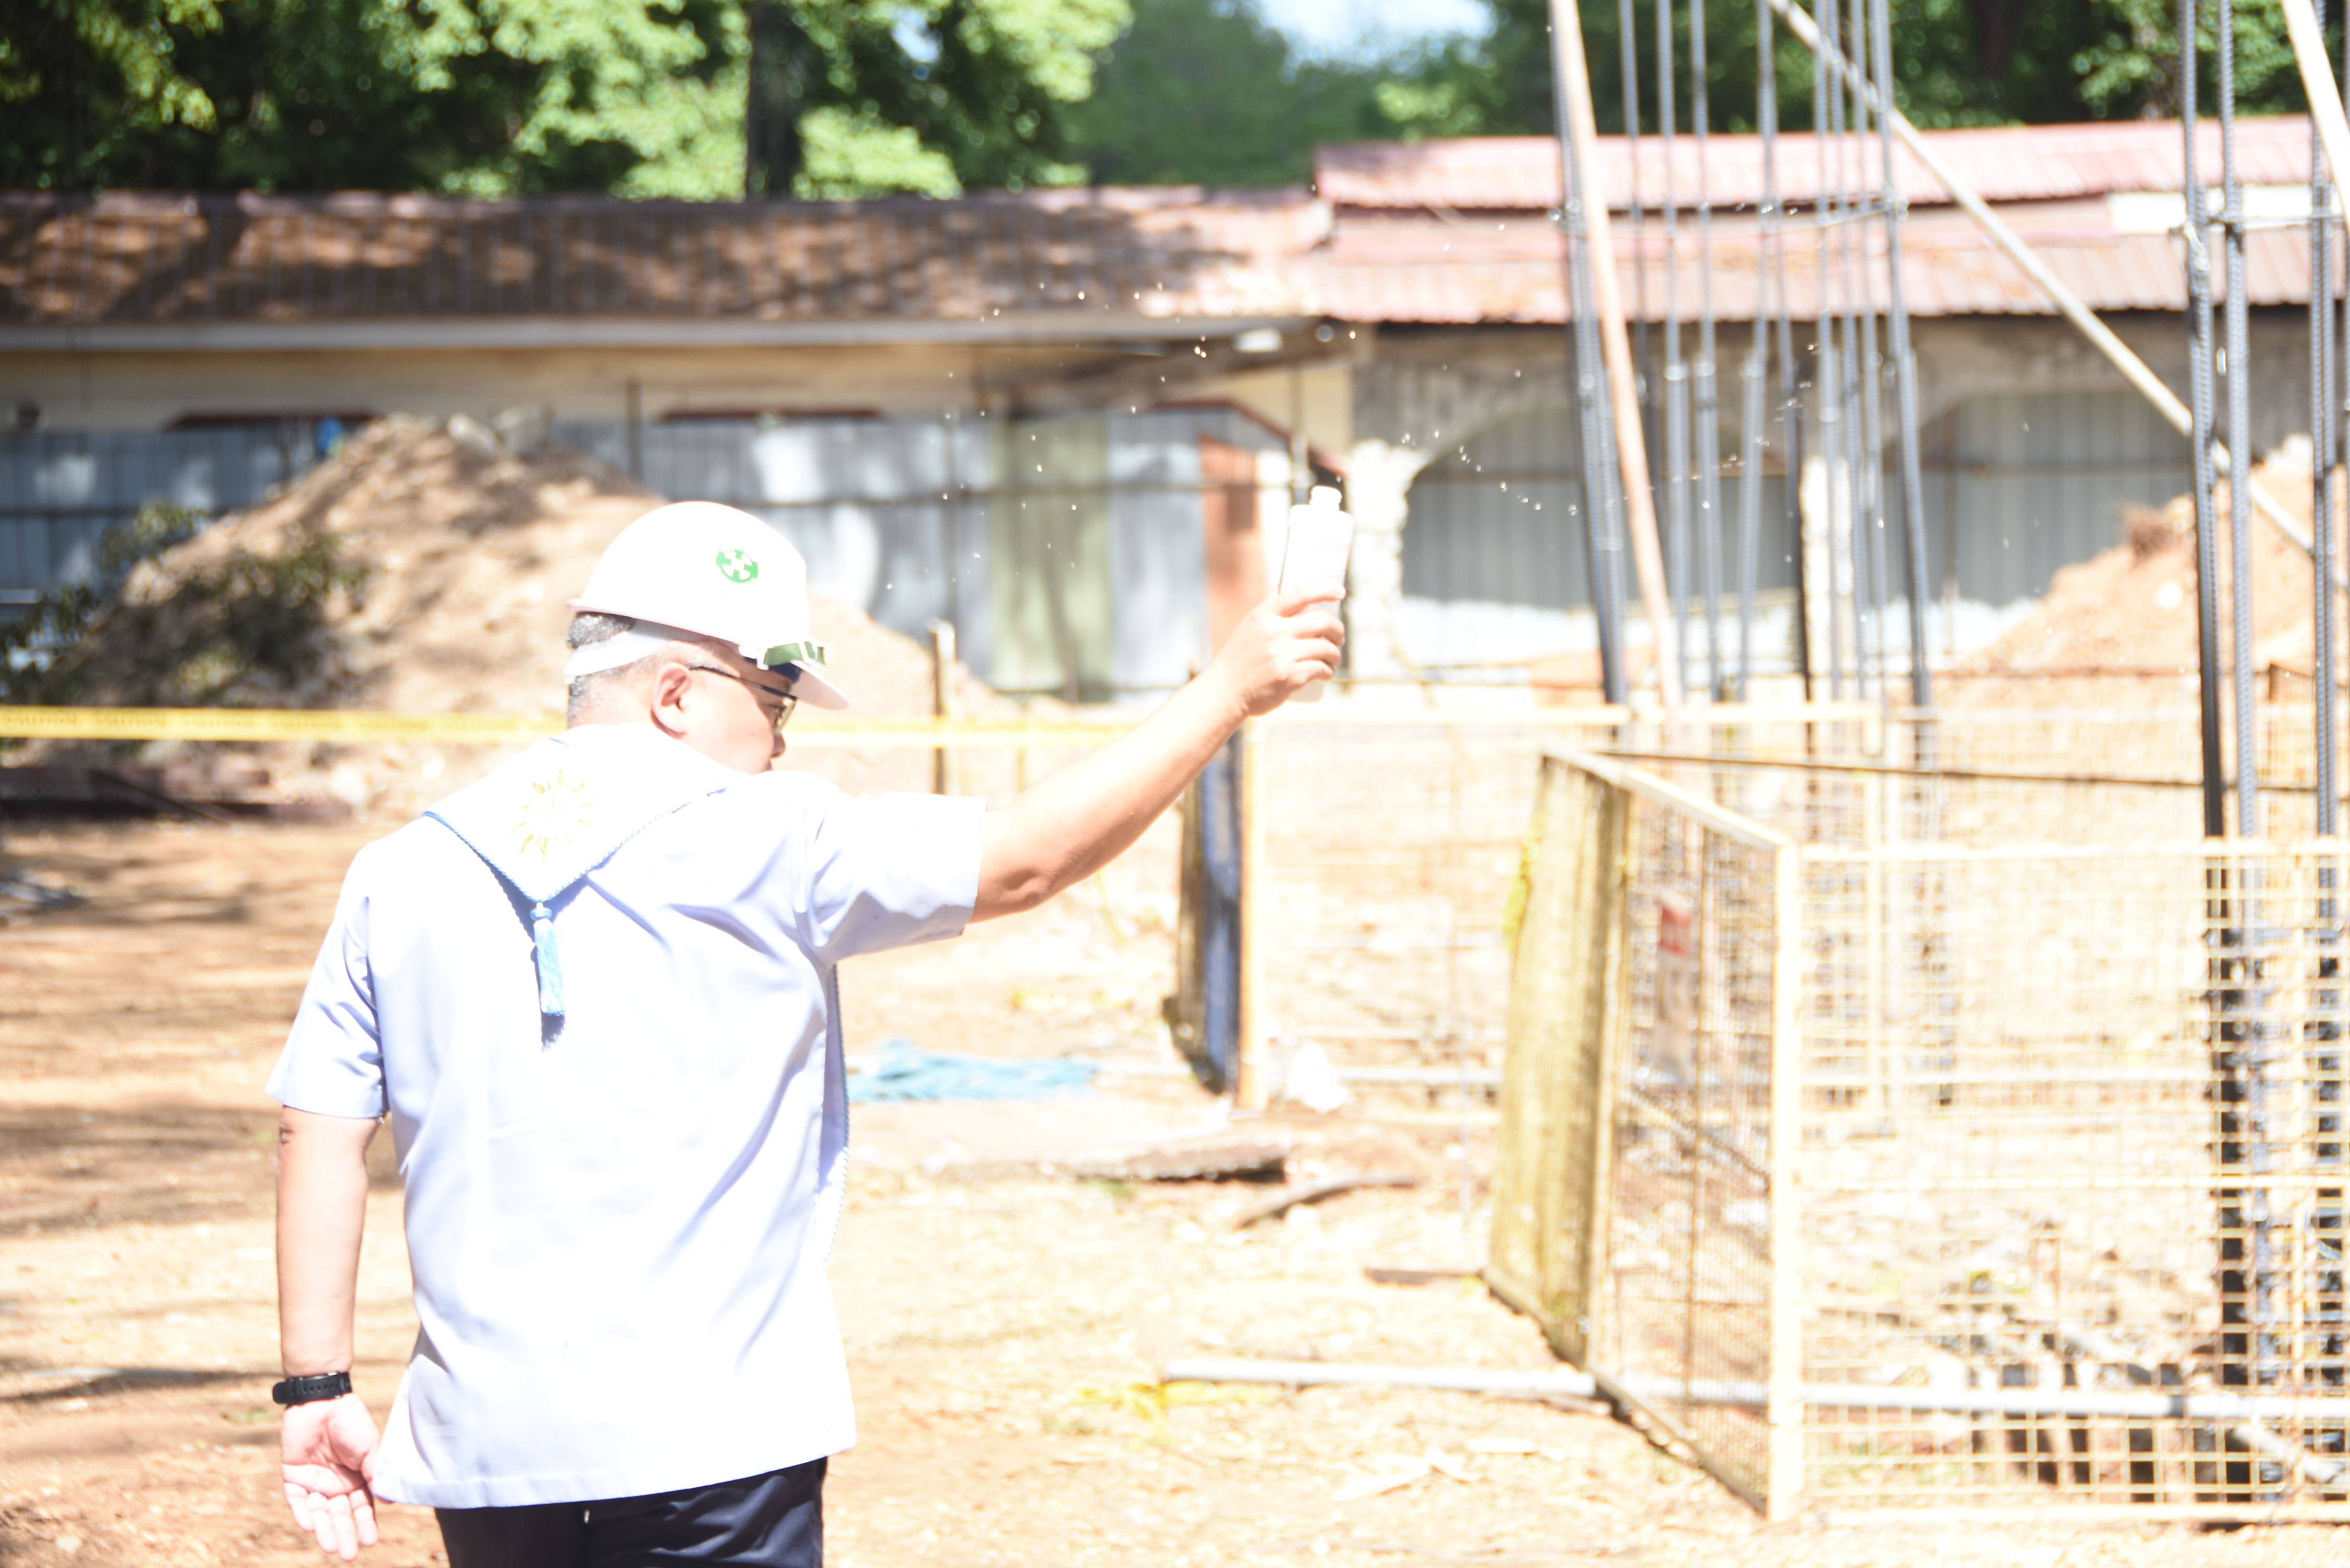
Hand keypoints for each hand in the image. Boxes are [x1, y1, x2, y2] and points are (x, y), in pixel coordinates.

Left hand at [281, 1392, 380, 1559]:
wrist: (322, 1401)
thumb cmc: (351, 1422)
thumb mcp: (369, 1448)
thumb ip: (375, 1473)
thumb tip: (389, 1500)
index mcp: (357, 1479)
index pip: (362, 1507)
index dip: (366, 1524)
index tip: (370, 1542)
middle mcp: (336, 1485)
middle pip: (340, 1515)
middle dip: (344, 1534)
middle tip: (347, 1555)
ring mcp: (314, 1482)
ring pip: (319, 1513)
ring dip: (324, 1530)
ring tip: (330, 1546)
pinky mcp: (293, 1477)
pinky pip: (297, 1500)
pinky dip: (302, 1512)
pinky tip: (310, 1525)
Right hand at [1212, 588, 1345, 716]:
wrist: (1226, 692)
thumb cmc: (1239, 658)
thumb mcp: (1249, 626)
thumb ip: (1268, 608)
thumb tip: (1284, 587)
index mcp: (1264, 615)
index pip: (1301, 593)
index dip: (1326, 589)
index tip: (1340, 592)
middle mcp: (1274, 632)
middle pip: (1322, 621)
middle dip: (1338, 629)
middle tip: (1338, 636)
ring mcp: (1282, 656)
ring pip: (1325, 647)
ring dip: (1336, 653)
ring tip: (1334, 657)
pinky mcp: (1289, 677)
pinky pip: (1320, 669)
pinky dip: (1328, 670)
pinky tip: (1327, 672)